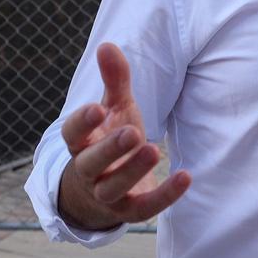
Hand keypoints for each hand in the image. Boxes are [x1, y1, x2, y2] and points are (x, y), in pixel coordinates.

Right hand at [58, 43, 190, 229]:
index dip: (82, 122)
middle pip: (92, 162)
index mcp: (80, 143)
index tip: (97, 108)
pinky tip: (186, 175)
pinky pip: (145, 208)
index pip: (72, 134)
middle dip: (110, 148)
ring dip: (134, 170)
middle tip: (133, 132)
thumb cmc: (109, 139)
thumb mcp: (114, 109)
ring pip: (114, 187)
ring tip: (154, 149)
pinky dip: (165, 195)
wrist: (100, 192)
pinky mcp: (128, 211)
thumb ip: (114, 80)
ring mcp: (106, 194)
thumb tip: (107, 45)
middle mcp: (88, 170)